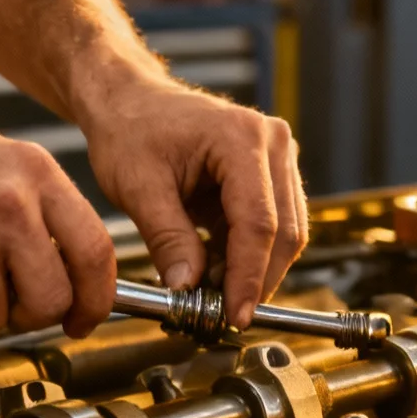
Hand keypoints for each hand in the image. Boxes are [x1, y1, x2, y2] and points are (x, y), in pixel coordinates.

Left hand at [81, 76, 308, 328]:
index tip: (234, 316)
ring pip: (286, 232)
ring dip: (254, 270)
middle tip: (224, 316)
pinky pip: (273, 225)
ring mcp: (277, 157)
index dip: (248, 277)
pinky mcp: (271, 174)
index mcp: (241, 139)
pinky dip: (248, 255)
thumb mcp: (138, 187)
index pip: (259, 223)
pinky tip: (217, 271)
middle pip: (284, 231)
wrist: (131, 101)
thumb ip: (167, 239)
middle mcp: (272, 143)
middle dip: (256, 280)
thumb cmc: (131, 130)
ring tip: (214, 294)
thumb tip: (187, 288)